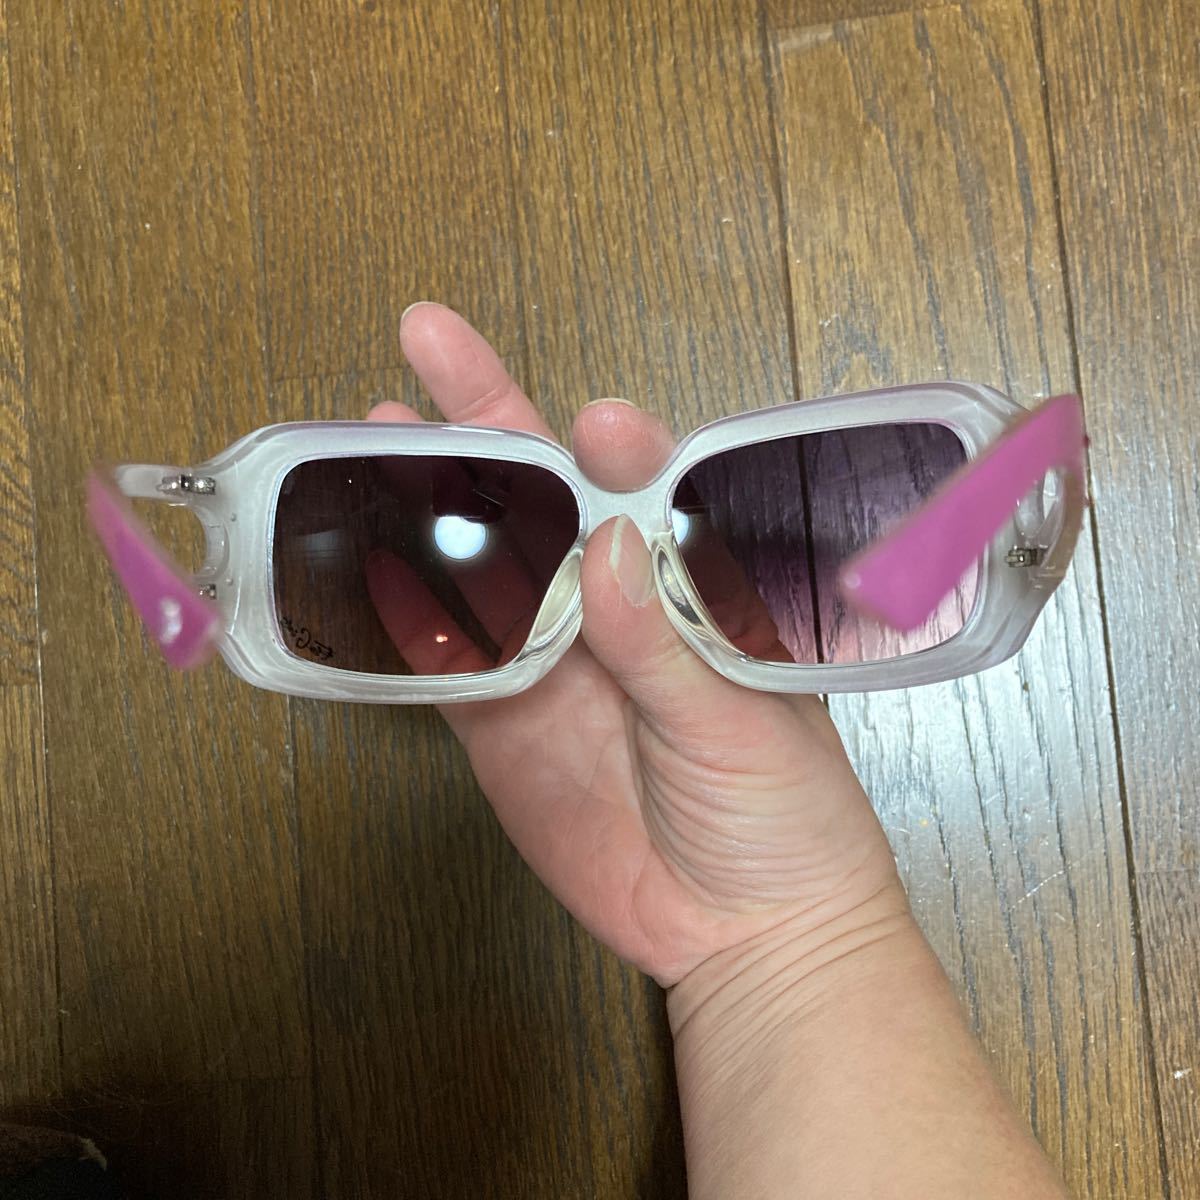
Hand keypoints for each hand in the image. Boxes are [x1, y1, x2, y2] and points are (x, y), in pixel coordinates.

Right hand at [369, 302, 903, 985]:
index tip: (601, 425)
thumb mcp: (742, 724)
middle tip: (432, 348)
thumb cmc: (785, 815)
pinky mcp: (506, 727)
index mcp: (690, 590)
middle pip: (546, 503)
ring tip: (378, 436)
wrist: (745, 932)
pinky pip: (447, 665)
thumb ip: (667, 641)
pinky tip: (364, 559)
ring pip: (480, 567)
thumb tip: (606, 546)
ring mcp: (553, 664)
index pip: (649, 494)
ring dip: (430, 503)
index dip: (619, 449)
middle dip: (491, 424)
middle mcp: (614, 610)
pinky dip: (405, 618)